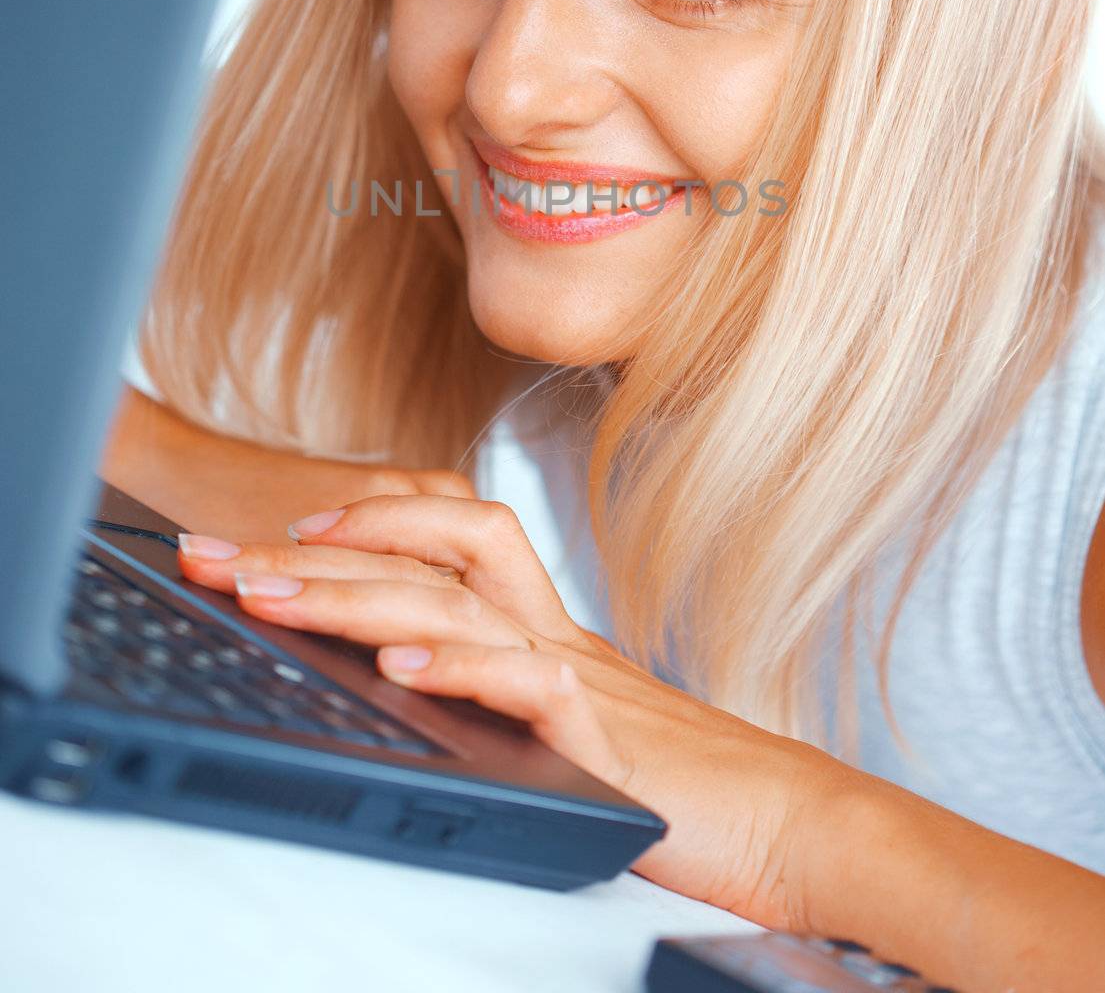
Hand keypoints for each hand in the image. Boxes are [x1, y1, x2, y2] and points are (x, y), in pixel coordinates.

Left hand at [177, 492, 849, 926]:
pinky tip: (397, 665)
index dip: (363, 516)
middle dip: (311, 546)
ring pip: (454, 599)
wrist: (792, 820)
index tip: (282, 529)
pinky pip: (524, 681)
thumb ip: (505, 691)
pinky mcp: (601, 734)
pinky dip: (458, 665)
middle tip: (217, 555)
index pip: (446, 532)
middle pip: (422, 553)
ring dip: (352, 589)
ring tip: (268, 592)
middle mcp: (550, 631)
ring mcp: (575, 674)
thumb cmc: (682, 781)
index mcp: (540, 626)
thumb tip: (411, 679)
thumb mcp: (569, 721)